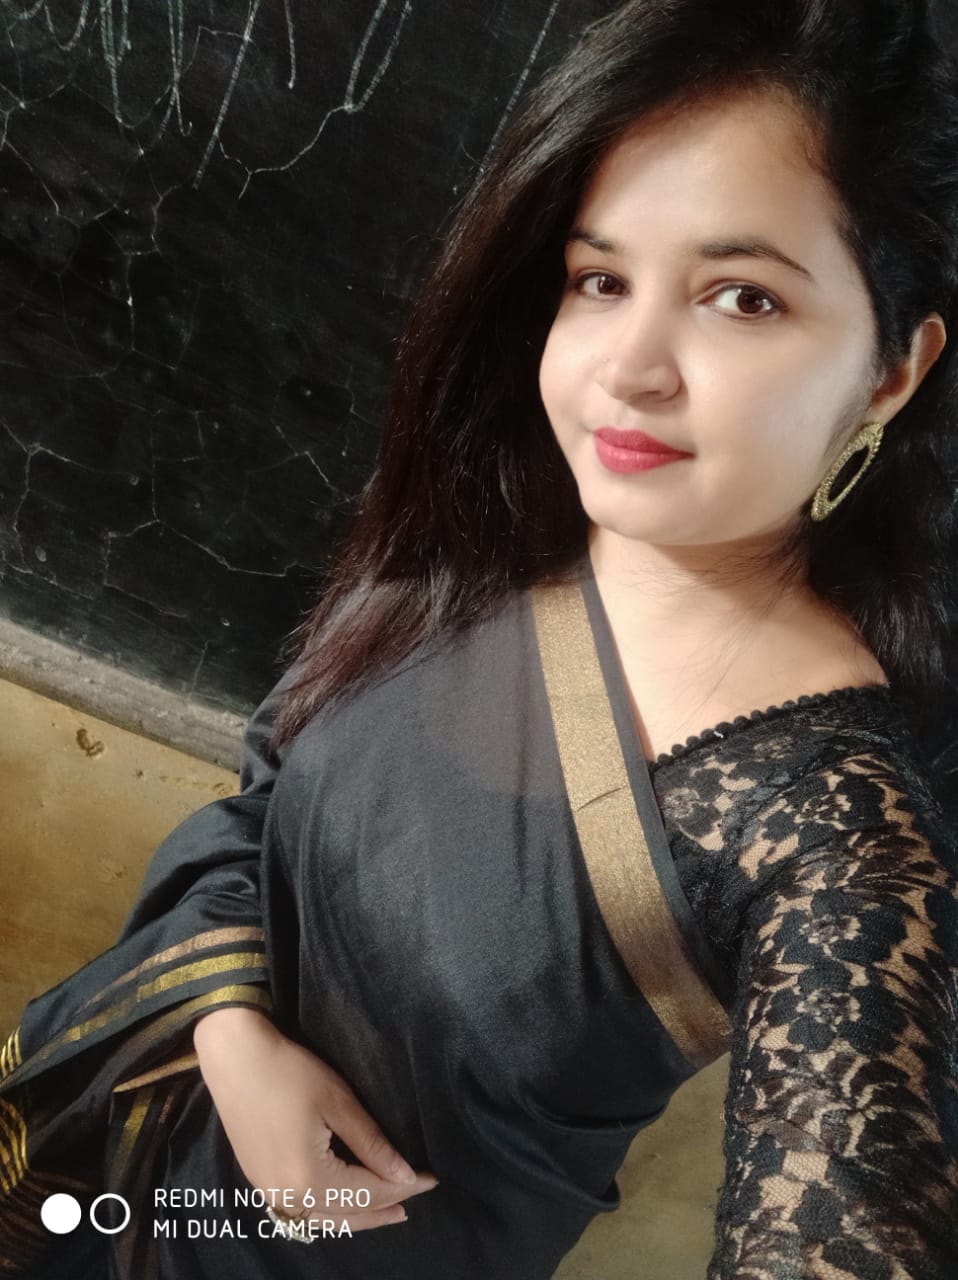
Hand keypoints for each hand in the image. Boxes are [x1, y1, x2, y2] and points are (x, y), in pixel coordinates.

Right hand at [193, 1007, 437, 1230]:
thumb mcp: (338, 1102)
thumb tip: (405, 1176)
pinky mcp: (261, 1181)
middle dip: (386, 1205)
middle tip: (419, 1195)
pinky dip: (333, 1212)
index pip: (369, 1191)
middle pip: (348, 1212)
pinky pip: (305, 1211)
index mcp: (309, 1178)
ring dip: (360, 1216)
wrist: (234, 1058)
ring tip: (392, 1211)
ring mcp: (270, 1192)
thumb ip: (372, 1144)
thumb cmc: (290, 1072)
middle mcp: (288, 1196)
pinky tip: (346, 1205)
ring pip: (325, 1218)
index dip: (403, 1186)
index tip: (432, 1179)